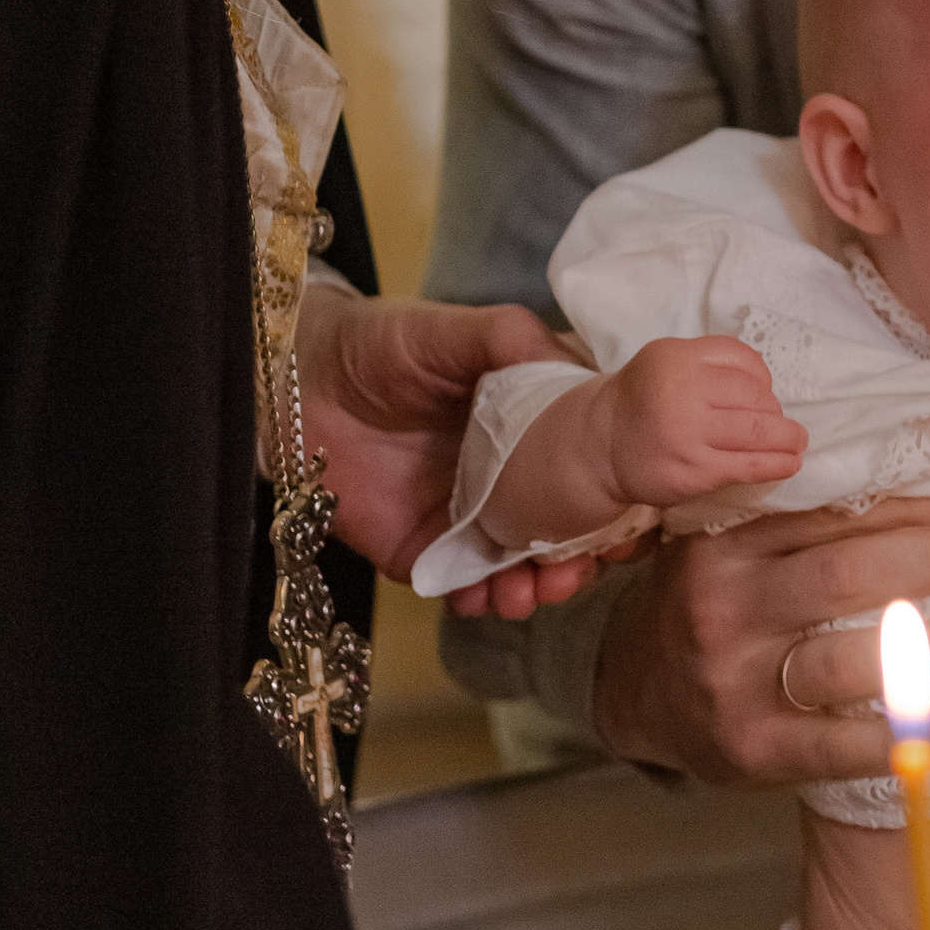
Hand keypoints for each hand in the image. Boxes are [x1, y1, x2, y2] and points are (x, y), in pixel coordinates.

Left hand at [294, 290, 601, 606]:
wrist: (297, 383)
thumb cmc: (383, 344)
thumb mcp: (453, 330)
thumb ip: (514, 340)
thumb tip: (584, 368)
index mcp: (537, 422)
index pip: (595, 462)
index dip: (618, 490)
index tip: (632, 511)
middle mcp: (517, 475)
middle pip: (570, 525)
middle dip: (583, 554)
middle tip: (579, 566)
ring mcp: (476, 517)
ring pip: (525, 565)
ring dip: (539, 585)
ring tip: (531, 588)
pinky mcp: (429, 551)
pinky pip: (466, 587)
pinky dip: (482, 599)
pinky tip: (483, 596)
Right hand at [592, 495, 929, 786]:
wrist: (632, 691)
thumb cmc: (712, 602)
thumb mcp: (731, 541)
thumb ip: (799, 515)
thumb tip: (924, 475)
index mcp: (727, 540)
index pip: (832, 513)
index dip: (913, 503)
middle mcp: (724, 605)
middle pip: (846, 575)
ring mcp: (732, 681)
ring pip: (847, 658)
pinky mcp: (747, 749)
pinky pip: (831, 746)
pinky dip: (899, 737)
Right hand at [596, 338, 806, 508]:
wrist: (600, 447)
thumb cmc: (643, 402)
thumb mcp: (665, 361)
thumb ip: (709, 362)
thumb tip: (766, 385)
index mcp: (676, 358)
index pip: (740, 359)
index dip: (762, 379)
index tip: (765, 395)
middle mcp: (681, 392)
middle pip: (754, 396)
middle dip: (775, 412)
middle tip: (782, 425)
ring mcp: (688, 434)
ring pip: (758, 430)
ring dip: (786, 438)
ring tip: (796, 442)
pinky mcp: (694, 471)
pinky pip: (749, 465)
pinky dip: (777, 464)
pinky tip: (789, 464)